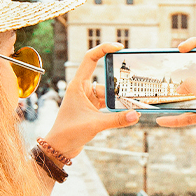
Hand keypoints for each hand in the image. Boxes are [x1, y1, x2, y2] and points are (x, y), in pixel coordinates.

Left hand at [42, 42, 139, 158]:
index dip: (104, 49)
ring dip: (119, 100)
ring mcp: (87, 100)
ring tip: (133, 105)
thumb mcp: (95, 125)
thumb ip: (117, 119)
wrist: (60, 148)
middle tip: (134, 86)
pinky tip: (128, 112)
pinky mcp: (91, 110)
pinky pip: (108, 104)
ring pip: (108, 94)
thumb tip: (136, 115)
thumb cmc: (68, 133)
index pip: (90, 59)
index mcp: (77, 85)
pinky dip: (117, 108)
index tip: (119, 47)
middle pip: (105, 80)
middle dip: (119, 85)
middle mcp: (82, 89)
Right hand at [154, 37, 195, 148]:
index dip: (195, 42)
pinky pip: (190, 110)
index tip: (180, 49)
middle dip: (183, 67)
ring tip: (162, 93)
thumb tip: (179, 88)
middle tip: (169, 66)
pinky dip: (177, 116)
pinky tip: (162, 120)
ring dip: (178, 92)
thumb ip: (190, 84)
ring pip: (192, 89)